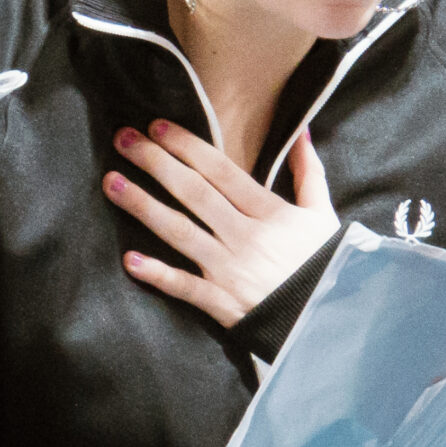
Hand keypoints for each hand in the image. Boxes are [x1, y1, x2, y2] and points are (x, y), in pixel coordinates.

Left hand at [102, 121, 339, 326]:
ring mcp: (231, 270)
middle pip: (194, 193)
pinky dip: (158, 274)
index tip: (157, 126)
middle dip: (156, 163)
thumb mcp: (323, 215)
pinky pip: (186, 287)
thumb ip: (309, 172)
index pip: (221, 171)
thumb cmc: (326, 264)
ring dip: (143, 206)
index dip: (187, 146)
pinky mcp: (223, 303)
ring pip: (181, 232)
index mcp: (270, 212)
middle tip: (124, 139)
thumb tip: (303, 131)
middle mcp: (246, 236)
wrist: (333, 320)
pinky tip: (130, 260)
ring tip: (112, 183)